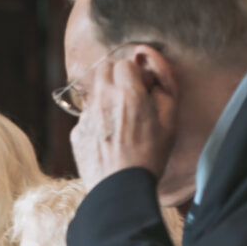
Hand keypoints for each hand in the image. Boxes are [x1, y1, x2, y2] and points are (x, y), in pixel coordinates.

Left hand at [70, 54, 176, 191]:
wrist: (121, 191)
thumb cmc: (151, 154)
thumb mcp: (170, 117)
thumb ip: (162, 80)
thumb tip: (146, 54)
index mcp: (128, 92)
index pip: (125, 62)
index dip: (136, 75)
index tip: (143, 91)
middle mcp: (102, 99)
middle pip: (103, 70)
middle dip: (116, 78)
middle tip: (130, 99)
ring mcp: (85, 117)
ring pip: (94, 94)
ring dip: (106, 99)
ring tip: (120, 124)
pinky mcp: (76, 134)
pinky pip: (86, 118)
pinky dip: (96, 123)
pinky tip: (109, 142)